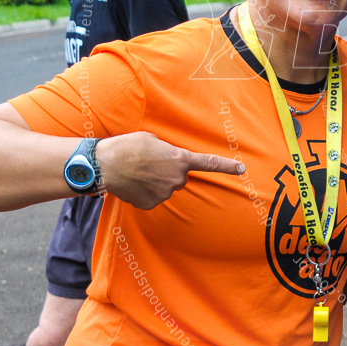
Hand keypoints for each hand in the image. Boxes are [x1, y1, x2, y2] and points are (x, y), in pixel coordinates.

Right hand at [97, 132, 245, 209]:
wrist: (104, 165)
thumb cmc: (128, 147)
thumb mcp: (154, 140)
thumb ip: (169, 151)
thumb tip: (170, 160)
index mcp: (180, 160)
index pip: (209, 164)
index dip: (227, 167)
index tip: (241, 169)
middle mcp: (176, 179)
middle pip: (180, 177)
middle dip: (169, 172)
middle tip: (149, 164)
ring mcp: (164, 193)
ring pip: (166, 187)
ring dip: (156, 181)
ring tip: (138, 172)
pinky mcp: (150, 204)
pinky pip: (153, 197)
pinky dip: (145, 192)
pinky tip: (133, 183)